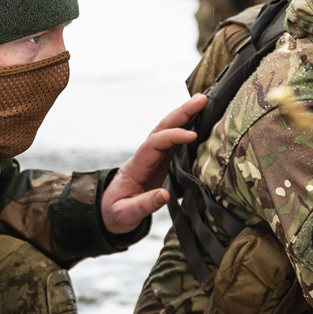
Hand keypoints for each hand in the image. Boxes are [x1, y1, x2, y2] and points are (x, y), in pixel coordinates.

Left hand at [101, 93, 209, 233]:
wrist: (108, 211)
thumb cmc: (116, 212)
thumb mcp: (126, 214)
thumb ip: (144, 205)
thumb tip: (164, 195)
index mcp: (137, 165)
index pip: (155, 143)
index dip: (173, 137)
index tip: (192, 136)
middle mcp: (145, 155)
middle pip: (162, 127)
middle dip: (181, 112)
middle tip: (202, 100)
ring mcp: (154, 156)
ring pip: (169, 130)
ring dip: (185, 115)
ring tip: (204, 101)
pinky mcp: (161, 161)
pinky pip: (175, 140)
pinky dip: (187, 127)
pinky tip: (201, 119)